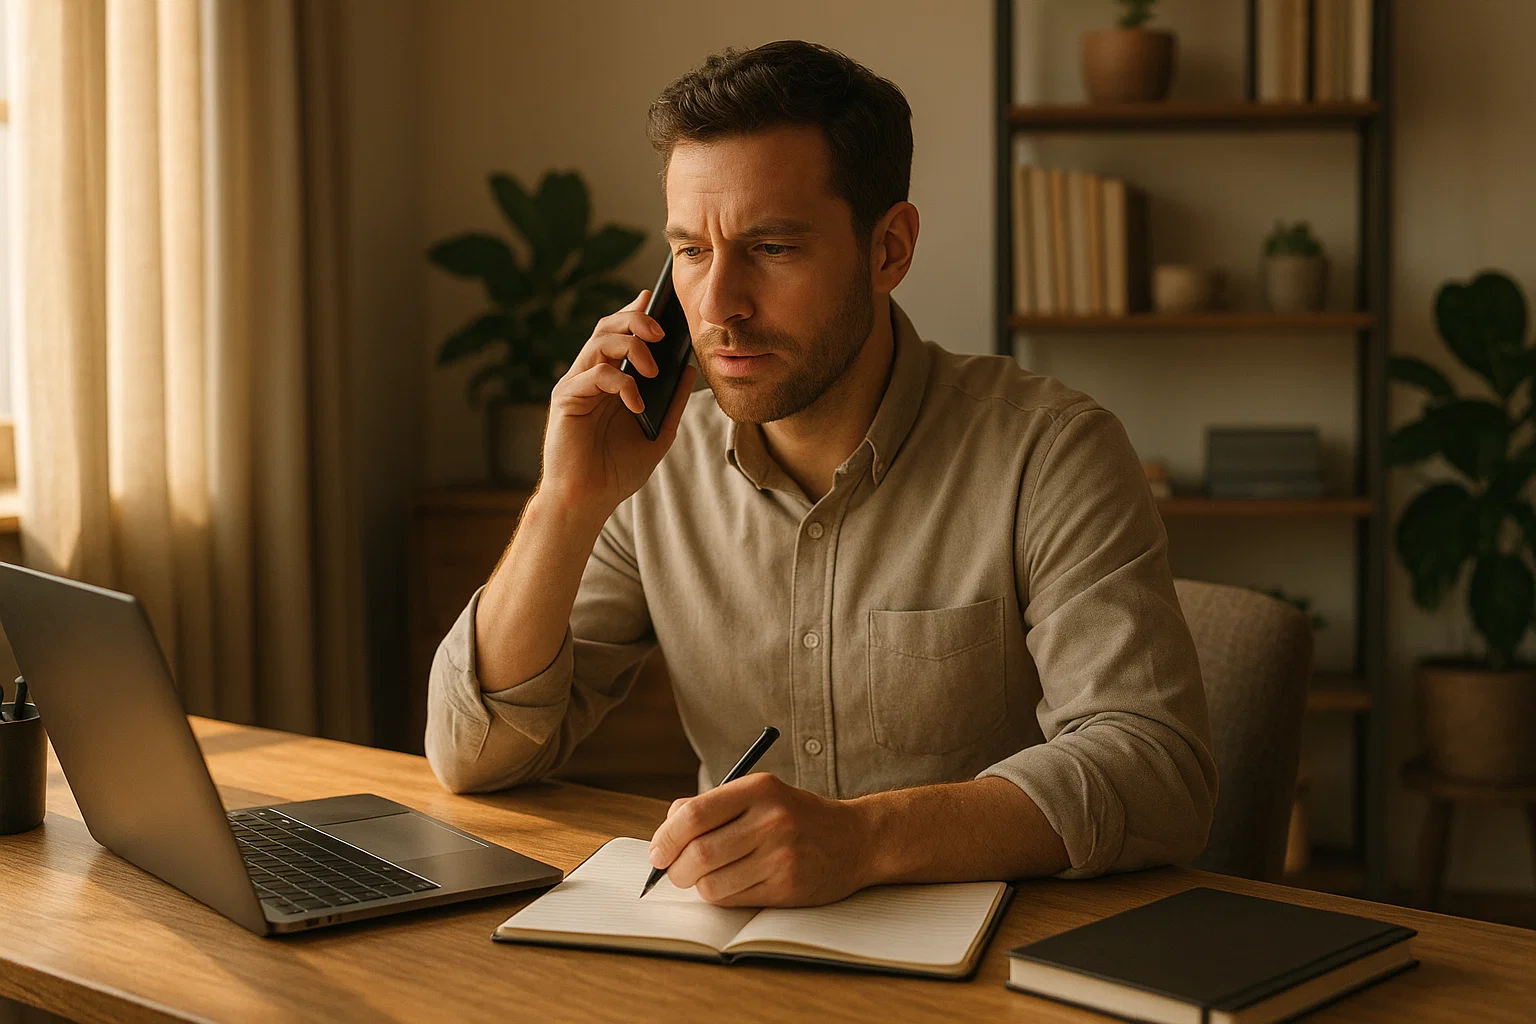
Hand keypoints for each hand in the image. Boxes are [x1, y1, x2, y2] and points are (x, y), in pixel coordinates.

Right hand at [539, 290, 696, 519]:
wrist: (587, 501)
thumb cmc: (616, 471)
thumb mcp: (657, 434)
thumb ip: (670, 403)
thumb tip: (688, 368)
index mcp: (609, 380)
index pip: (620, 334)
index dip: (636, 311)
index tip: (656, 297)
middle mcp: (589, 376)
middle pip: (608, 327)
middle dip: (636, 320)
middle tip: (661, 332)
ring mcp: (575, 385)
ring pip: (599, 342)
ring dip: (631, 347)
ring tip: (653, 368)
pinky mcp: (565, 399)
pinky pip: (594, 374)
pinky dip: (621, 383)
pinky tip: (636, 404)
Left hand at [647, 773, 872, 906]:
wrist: (856, 839)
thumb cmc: (797, 816)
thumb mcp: (760, 793)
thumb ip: (713, 805)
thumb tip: (666, 829)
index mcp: (759, 789)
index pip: (694, 815)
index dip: (666, 838)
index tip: (657, 851)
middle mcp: (771, 820)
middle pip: (699, 853)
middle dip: (675, 869)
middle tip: (673, 872)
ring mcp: (781, 856)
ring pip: (712, 884)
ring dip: (698, 886)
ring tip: (705, 877)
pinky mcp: (787, 887)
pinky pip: (733, 900)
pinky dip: (721, 897)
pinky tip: (731, 884)